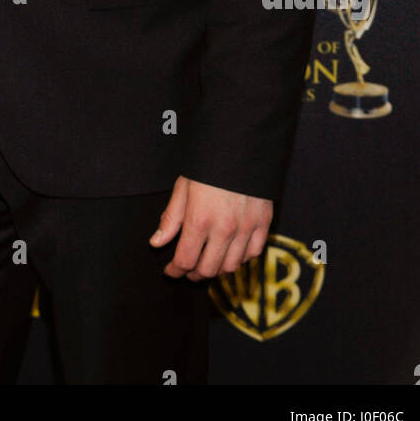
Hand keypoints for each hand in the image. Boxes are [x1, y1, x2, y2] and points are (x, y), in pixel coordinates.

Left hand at [149, 175, 271, 280]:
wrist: (241, 146)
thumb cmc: (208, 165)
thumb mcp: (183, 187)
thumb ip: (171, 218)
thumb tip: (156, 243)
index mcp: (200, 220)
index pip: (185, 260)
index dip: (175, 270)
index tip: (170, 271)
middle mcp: (224, 229)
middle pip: (208, 269)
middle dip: (194, 274)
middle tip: (188, 270)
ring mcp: (246, 228)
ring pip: (230, 266)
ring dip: (216, 270)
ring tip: (208, 263)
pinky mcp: (263, 223)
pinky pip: (253, 253)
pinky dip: (240, 259)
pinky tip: (231, 253)